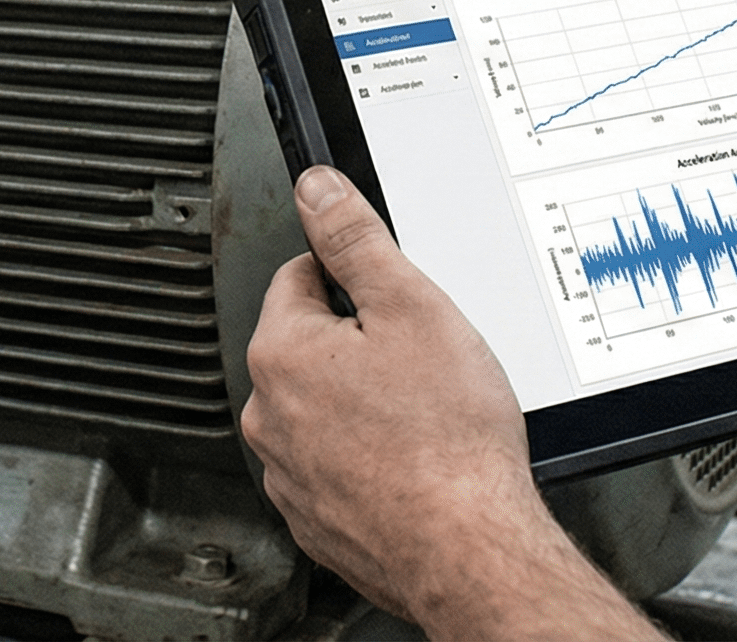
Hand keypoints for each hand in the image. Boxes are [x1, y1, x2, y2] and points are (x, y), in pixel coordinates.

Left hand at [242, 168, 658, 641]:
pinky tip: (412, 461)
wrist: (468, 548)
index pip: (300, 277)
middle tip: (420, 362)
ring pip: (321, 409)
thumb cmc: (447, 441)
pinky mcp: (314, 518)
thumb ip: (355, 239)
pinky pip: (335, 466)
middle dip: (360, 344)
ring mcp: (288, 473)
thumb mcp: (412, 306)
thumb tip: (317, 189)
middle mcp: (268, 415)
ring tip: (421, 417)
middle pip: (310, 346)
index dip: (354, 278)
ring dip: (361, 403)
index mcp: (281, 352)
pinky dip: (367, 459)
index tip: (390, 297)